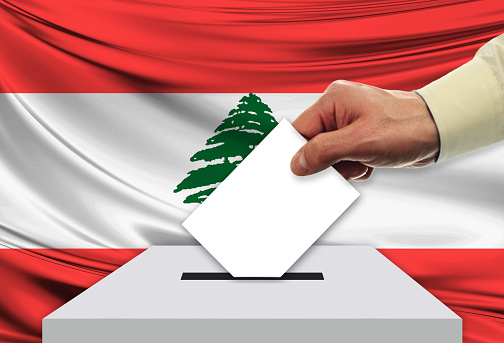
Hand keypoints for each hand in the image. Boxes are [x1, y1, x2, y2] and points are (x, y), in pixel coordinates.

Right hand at [290, 80, 439, 180]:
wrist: (440, 132)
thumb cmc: (408, 127)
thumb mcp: (360, 142)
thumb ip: (323, 152)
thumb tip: (296, 164)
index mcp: (333, 100)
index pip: (300, 131)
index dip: (298, 154)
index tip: (300, 173)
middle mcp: (338, 109)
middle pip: (313, 145)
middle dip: (327, 163)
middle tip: (344, 167)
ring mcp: (348, 123)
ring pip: (328, 155)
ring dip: (343, 167)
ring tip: (363, 163)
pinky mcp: (359, 136)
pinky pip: (343, 158)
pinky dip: (353, 167)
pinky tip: (368, 164)